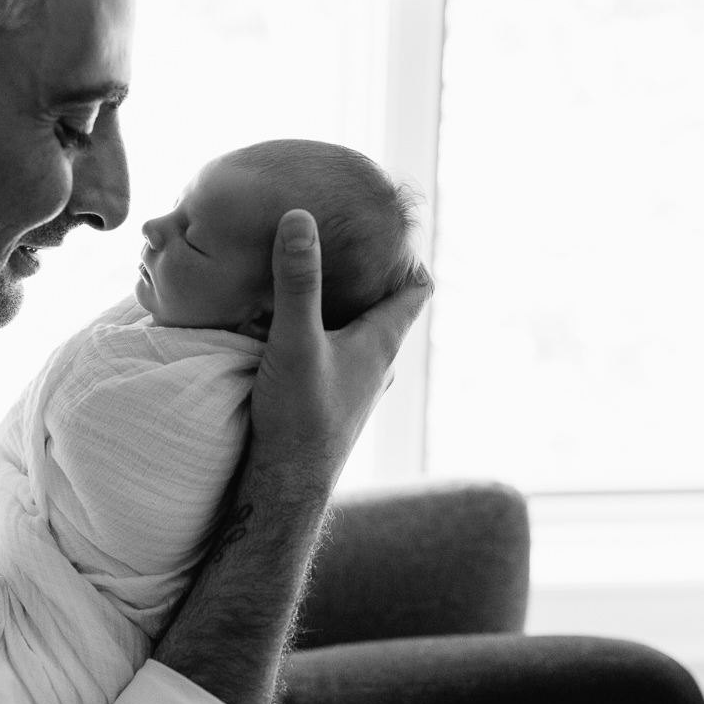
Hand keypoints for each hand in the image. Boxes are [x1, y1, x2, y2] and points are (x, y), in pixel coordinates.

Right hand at [248, 209, 432, 498]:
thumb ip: (297, 280)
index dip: (410, 255)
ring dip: (347, 305)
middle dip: (373, 273)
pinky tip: (293, 327)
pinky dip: (327, 332)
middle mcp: (378, 363)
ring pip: (363, 332)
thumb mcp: (295, 339)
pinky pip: (339, 354)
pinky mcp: (333, 401)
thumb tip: (299, 218)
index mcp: (383, 342)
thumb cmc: (300, 416)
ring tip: (318, 275)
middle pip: (389, 306)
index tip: (386, 227)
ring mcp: (357, 385)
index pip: (418, 288)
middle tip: (344, 239)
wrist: (285, 486)